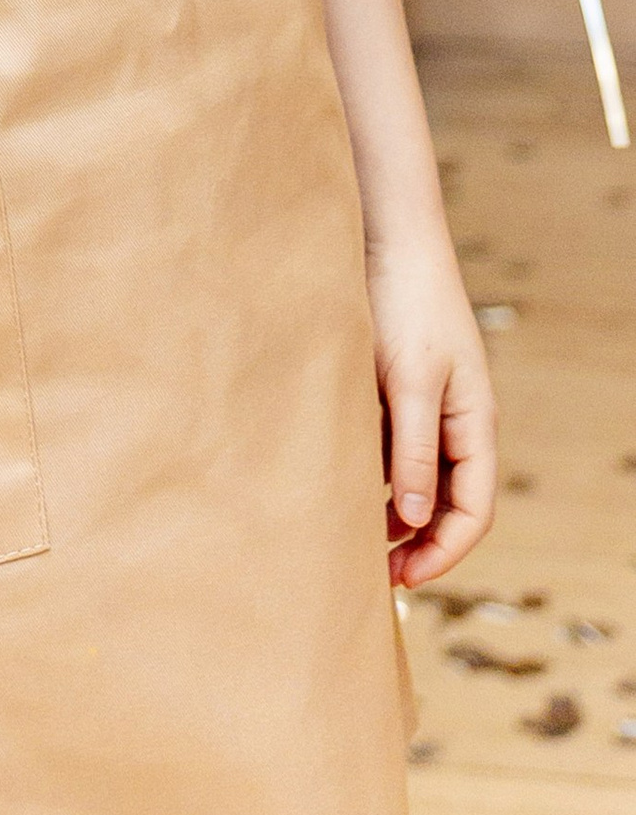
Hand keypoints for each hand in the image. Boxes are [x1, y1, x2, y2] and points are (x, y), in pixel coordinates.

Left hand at [367, 231, 497, 587]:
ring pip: (417, 476)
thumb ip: (414, 449)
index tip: (402, 578)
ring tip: (350, 534)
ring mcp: (427, 405)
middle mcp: (455, 421)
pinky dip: (374, 472)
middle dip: (416, 541)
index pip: (472, 511)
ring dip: (392, 510)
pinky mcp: (396, 388)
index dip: (442, 552)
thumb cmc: (404, 302)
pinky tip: (340, 482)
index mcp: (473, 424)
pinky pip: (392, 446)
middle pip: (446, 502)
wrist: (386, 236)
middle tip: (371, 571)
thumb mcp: (410, 381)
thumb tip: (415, 517)